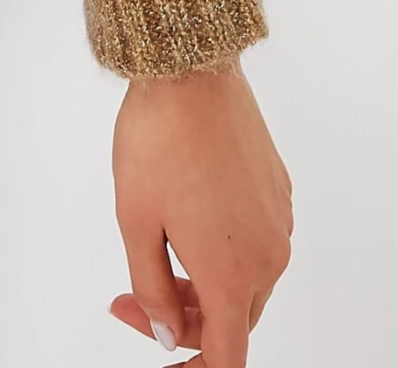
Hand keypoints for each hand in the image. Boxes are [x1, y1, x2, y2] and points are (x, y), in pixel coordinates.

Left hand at [110, 58, 291, 363]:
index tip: (159, 355)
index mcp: (233, 272)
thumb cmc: (158, 139)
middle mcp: (268, 254)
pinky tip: (185, 216)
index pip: (225, 357)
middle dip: (183, 319)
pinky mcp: (278, 190)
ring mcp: (279, 220)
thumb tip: (164, 331)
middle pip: (233, 319)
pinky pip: (253, 239)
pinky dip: (220, 247)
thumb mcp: (135, 222)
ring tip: (154, 250)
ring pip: (244, 279)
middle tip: (131, 297)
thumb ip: (151, 289)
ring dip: (202, 284)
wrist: (190, 70)